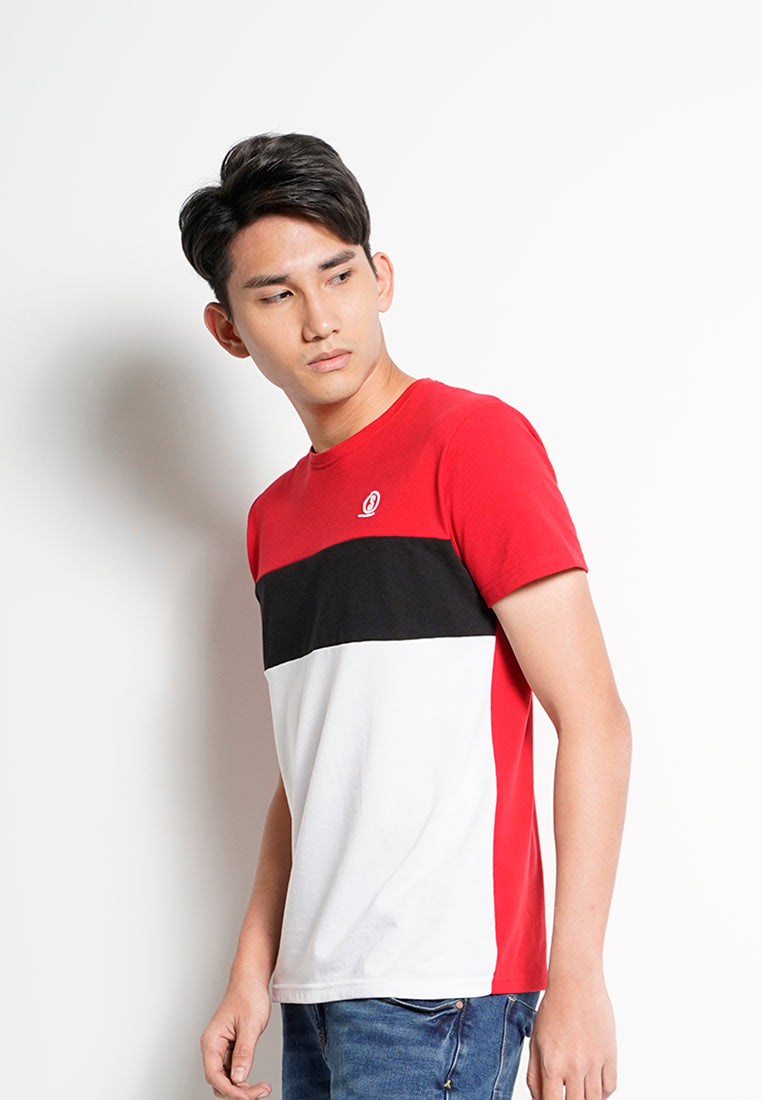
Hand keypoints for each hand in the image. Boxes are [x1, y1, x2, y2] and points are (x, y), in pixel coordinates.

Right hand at [201, 980, 272, 1098]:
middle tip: (262, 1091)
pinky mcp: (229, 1048)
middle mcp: (212, 1046)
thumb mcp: (250, 1025)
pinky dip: (243, 1079)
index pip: (214, 1075)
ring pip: (225, 1078)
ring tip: (262, 1088)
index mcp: (211, 1041)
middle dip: (238, 1092)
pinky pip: (232, 1070)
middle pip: (218, 1081)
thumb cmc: (248, 996)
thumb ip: (244, 1052)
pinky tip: (255, 1082)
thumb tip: (239, 1078)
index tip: (249, 1096)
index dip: (231, 1090)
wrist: (251, 980)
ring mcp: (220, 1048)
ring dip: (241, 1088)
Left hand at [526, 975, 616, 1099]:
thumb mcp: (536, 1042)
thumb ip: (534, 1076)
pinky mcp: (611, 1055)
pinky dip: (601, 1093)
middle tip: (567, 1095)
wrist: (576, 984)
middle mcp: (575, 1066)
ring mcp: (595, 1062)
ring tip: (578, 1091)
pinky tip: (592, 1087)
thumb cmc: (552, 1010)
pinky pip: (609, 1087)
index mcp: (552, 1064)